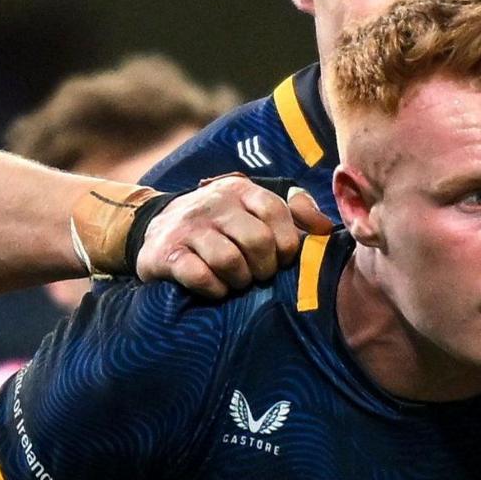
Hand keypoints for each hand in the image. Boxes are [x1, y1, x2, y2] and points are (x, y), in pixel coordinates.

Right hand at [134, 176, 330, 297]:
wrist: (155, 230)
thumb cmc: (218, 225)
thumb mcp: (251, 209)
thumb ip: (293, 212)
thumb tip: (325, 228)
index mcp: (239, 190)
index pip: (276, 210)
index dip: (286, 242)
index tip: (282, 259)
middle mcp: (212, 203)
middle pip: (256, 240)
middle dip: (265, 267)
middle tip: (259, 275)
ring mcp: (187, 228)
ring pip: (229, 260)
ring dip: (240, 280)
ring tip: (237, 282)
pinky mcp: (165, 253)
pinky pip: (199, 276)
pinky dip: (214, 289)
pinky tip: (216, 289)